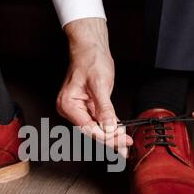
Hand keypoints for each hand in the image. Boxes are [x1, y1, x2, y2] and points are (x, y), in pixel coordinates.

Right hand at [57, 18, 132, 156]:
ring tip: (125, 142)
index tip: (121, 141)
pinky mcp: (86, 106)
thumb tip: (110, 127)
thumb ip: (104, 108)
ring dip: (111, 135)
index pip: (88, 128)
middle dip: (110, 139)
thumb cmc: (90, 60)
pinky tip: (119, 133)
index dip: (106, 137)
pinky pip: (98, 120)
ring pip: (96, 128)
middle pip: (91, 131)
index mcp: (68, 104)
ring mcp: (77, 108)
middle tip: (125, 147)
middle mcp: (70, 109)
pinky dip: (109, 126)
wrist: (90, 47)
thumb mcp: (100, 84)